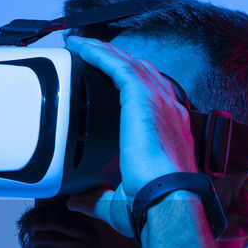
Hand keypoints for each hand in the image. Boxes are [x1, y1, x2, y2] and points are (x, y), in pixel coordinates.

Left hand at [62, 36, 198, 235]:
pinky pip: (117, 65)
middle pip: (140, 71)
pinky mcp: (142, 97)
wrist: (167, 200)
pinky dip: (99, 53)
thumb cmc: (153, 205)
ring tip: (81, 43)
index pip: (152, 95)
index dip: (130, 82)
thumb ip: (97, 198)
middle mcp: (169, 110)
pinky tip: (82, 46)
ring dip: (104, 50)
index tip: (111, 78)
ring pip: (128, 63)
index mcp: (170, 130)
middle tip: (91, 51)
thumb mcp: (119, 200)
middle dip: (116, 58)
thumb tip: (78, 201)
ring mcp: (159, 101)